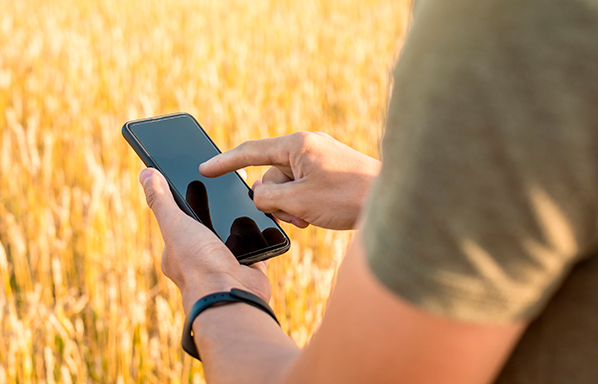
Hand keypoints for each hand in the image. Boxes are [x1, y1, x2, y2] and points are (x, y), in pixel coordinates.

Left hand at [139, 168, 271, 311]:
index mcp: (177, 252)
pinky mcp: (249, 270)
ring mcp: (225, 266)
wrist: (231, 296)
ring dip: (241, 222)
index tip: (200, 178)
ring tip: (247, 203)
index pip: (180, 220)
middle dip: (219, 207)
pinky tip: (266, 220)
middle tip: (230, 183)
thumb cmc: (196, 264)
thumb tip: (145, 173)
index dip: (189, 198)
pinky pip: (258, 248)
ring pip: (235, 236)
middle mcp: (200, 261)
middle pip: (210, 226)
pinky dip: (262, 236)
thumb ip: (160, 200)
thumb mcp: (174, 224)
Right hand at [199, 132, 380, 229]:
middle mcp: (307, 146)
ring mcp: (320, 158)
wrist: (392, 202)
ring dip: (291, 206)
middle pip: (270, 176)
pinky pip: (303, 187)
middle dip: (276, 200)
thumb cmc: (350, 197)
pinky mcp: (330, 171)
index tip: (205, 168)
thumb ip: (268, 197)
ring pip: (287, 186)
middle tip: (295, 216)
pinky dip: (304, 204)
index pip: (251, 151)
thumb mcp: (299, 201)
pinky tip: (319, 216)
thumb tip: (260, 196)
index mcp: (297, 145)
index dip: (225, 162)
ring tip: (311, 218)